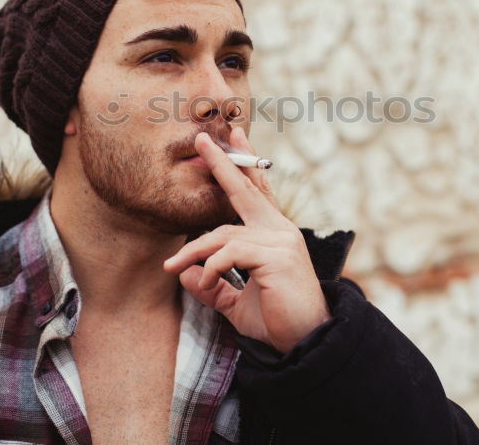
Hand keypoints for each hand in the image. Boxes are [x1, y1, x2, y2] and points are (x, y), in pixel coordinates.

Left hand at [163, 126, 330, 353]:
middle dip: (222, 162)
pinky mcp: (278, 257)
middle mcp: (281, 231)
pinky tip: (205, 281)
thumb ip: (213, 285)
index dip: (246, 165)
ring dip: (194, 249)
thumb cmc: (276, 320)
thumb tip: (185, 274)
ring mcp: (282, 241)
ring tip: (172, 266)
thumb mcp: (236, 302)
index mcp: (275, 234)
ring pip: (224, 233)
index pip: (258, 192)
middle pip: (246, 189)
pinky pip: (232, 252)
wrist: (305, 342)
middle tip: (202, 139)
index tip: (235, 135)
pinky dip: (212, 267)